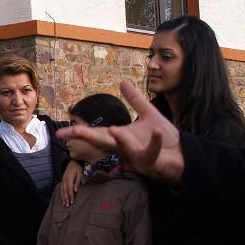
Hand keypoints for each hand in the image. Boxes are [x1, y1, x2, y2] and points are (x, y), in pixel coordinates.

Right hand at [56, 80, 183, 183]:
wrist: (184, 156)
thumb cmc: (166, 140)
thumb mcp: (148, 115)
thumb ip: (135, 100)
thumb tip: (123, 81)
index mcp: (121, 137)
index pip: (95, 134)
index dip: (78, 132)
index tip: (60, 133)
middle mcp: (124, 149)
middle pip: (102, 142)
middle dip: (87, 137)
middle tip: (72, 132)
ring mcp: (137, 158)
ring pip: (125, 150)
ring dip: (120, 140)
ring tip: (113, 129)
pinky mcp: (152, 163)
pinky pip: (151, 153)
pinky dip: (153, 142)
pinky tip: (157, 131)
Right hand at [60, 160, 84, 206]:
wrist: (72, 162)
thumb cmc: (78, 168)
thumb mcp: (80, 174)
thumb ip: (77, 182)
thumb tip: (75, 190)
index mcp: (69, 179)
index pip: (69, 190)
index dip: (70, 197)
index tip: (72, 202)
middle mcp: (64, 180)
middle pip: (65, 192)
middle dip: (66, 199)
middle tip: (67, 205)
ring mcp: (63, 180)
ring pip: (62, 191)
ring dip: (63, 198)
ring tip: (64, 204)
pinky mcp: (63, 180)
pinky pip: (61, 188)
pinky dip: (61, 193)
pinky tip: (62, 197)